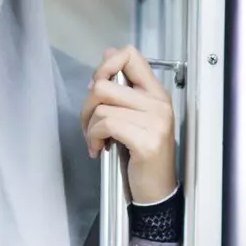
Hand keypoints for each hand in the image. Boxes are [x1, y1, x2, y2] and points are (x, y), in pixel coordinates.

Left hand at [81, 46, 177, 205]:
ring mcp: (155, 122)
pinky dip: (93, 137)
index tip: (97, 87)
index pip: (130, 55)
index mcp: (156, 93)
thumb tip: (108, 54)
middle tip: (89, 124)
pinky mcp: (145, 140)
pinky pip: (106, 125)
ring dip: (89, 126)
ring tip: (95, 139)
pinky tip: (98, 149)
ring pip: (102, 107)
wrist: (156, 190)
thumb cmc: (142, 155)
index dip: (106, 65)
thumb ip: (123, 88)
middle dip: (87, 105)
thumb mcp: (134, 116)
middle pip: (105, 84)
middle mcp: (158, 104)